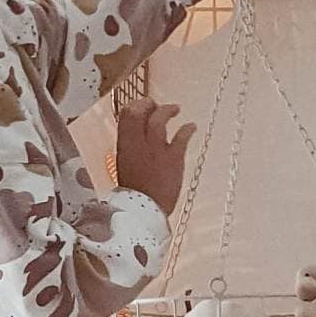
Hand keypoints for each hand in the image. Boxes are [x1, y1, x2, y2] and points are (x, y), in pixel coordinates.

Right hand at [115, 98, 194, 215]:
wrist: (144, 212)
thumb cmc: (133, 195)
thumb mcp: (123, 168)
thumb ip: (129, 151)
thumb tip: (131, 143)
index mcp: (123, 145)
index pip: (126, 114)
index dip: (135, 105)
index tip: (141, 104)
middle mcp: (138, 143)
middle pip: (141, 112)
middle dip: (149, 104)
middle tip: (155, 104)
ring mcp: (157, 149)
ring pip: (160, 120)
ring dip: (168, 110)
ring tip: (175, 108)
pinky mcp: (174, 158)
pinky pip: (182, 137)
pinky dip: (188, 129)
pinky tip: (192, 126)